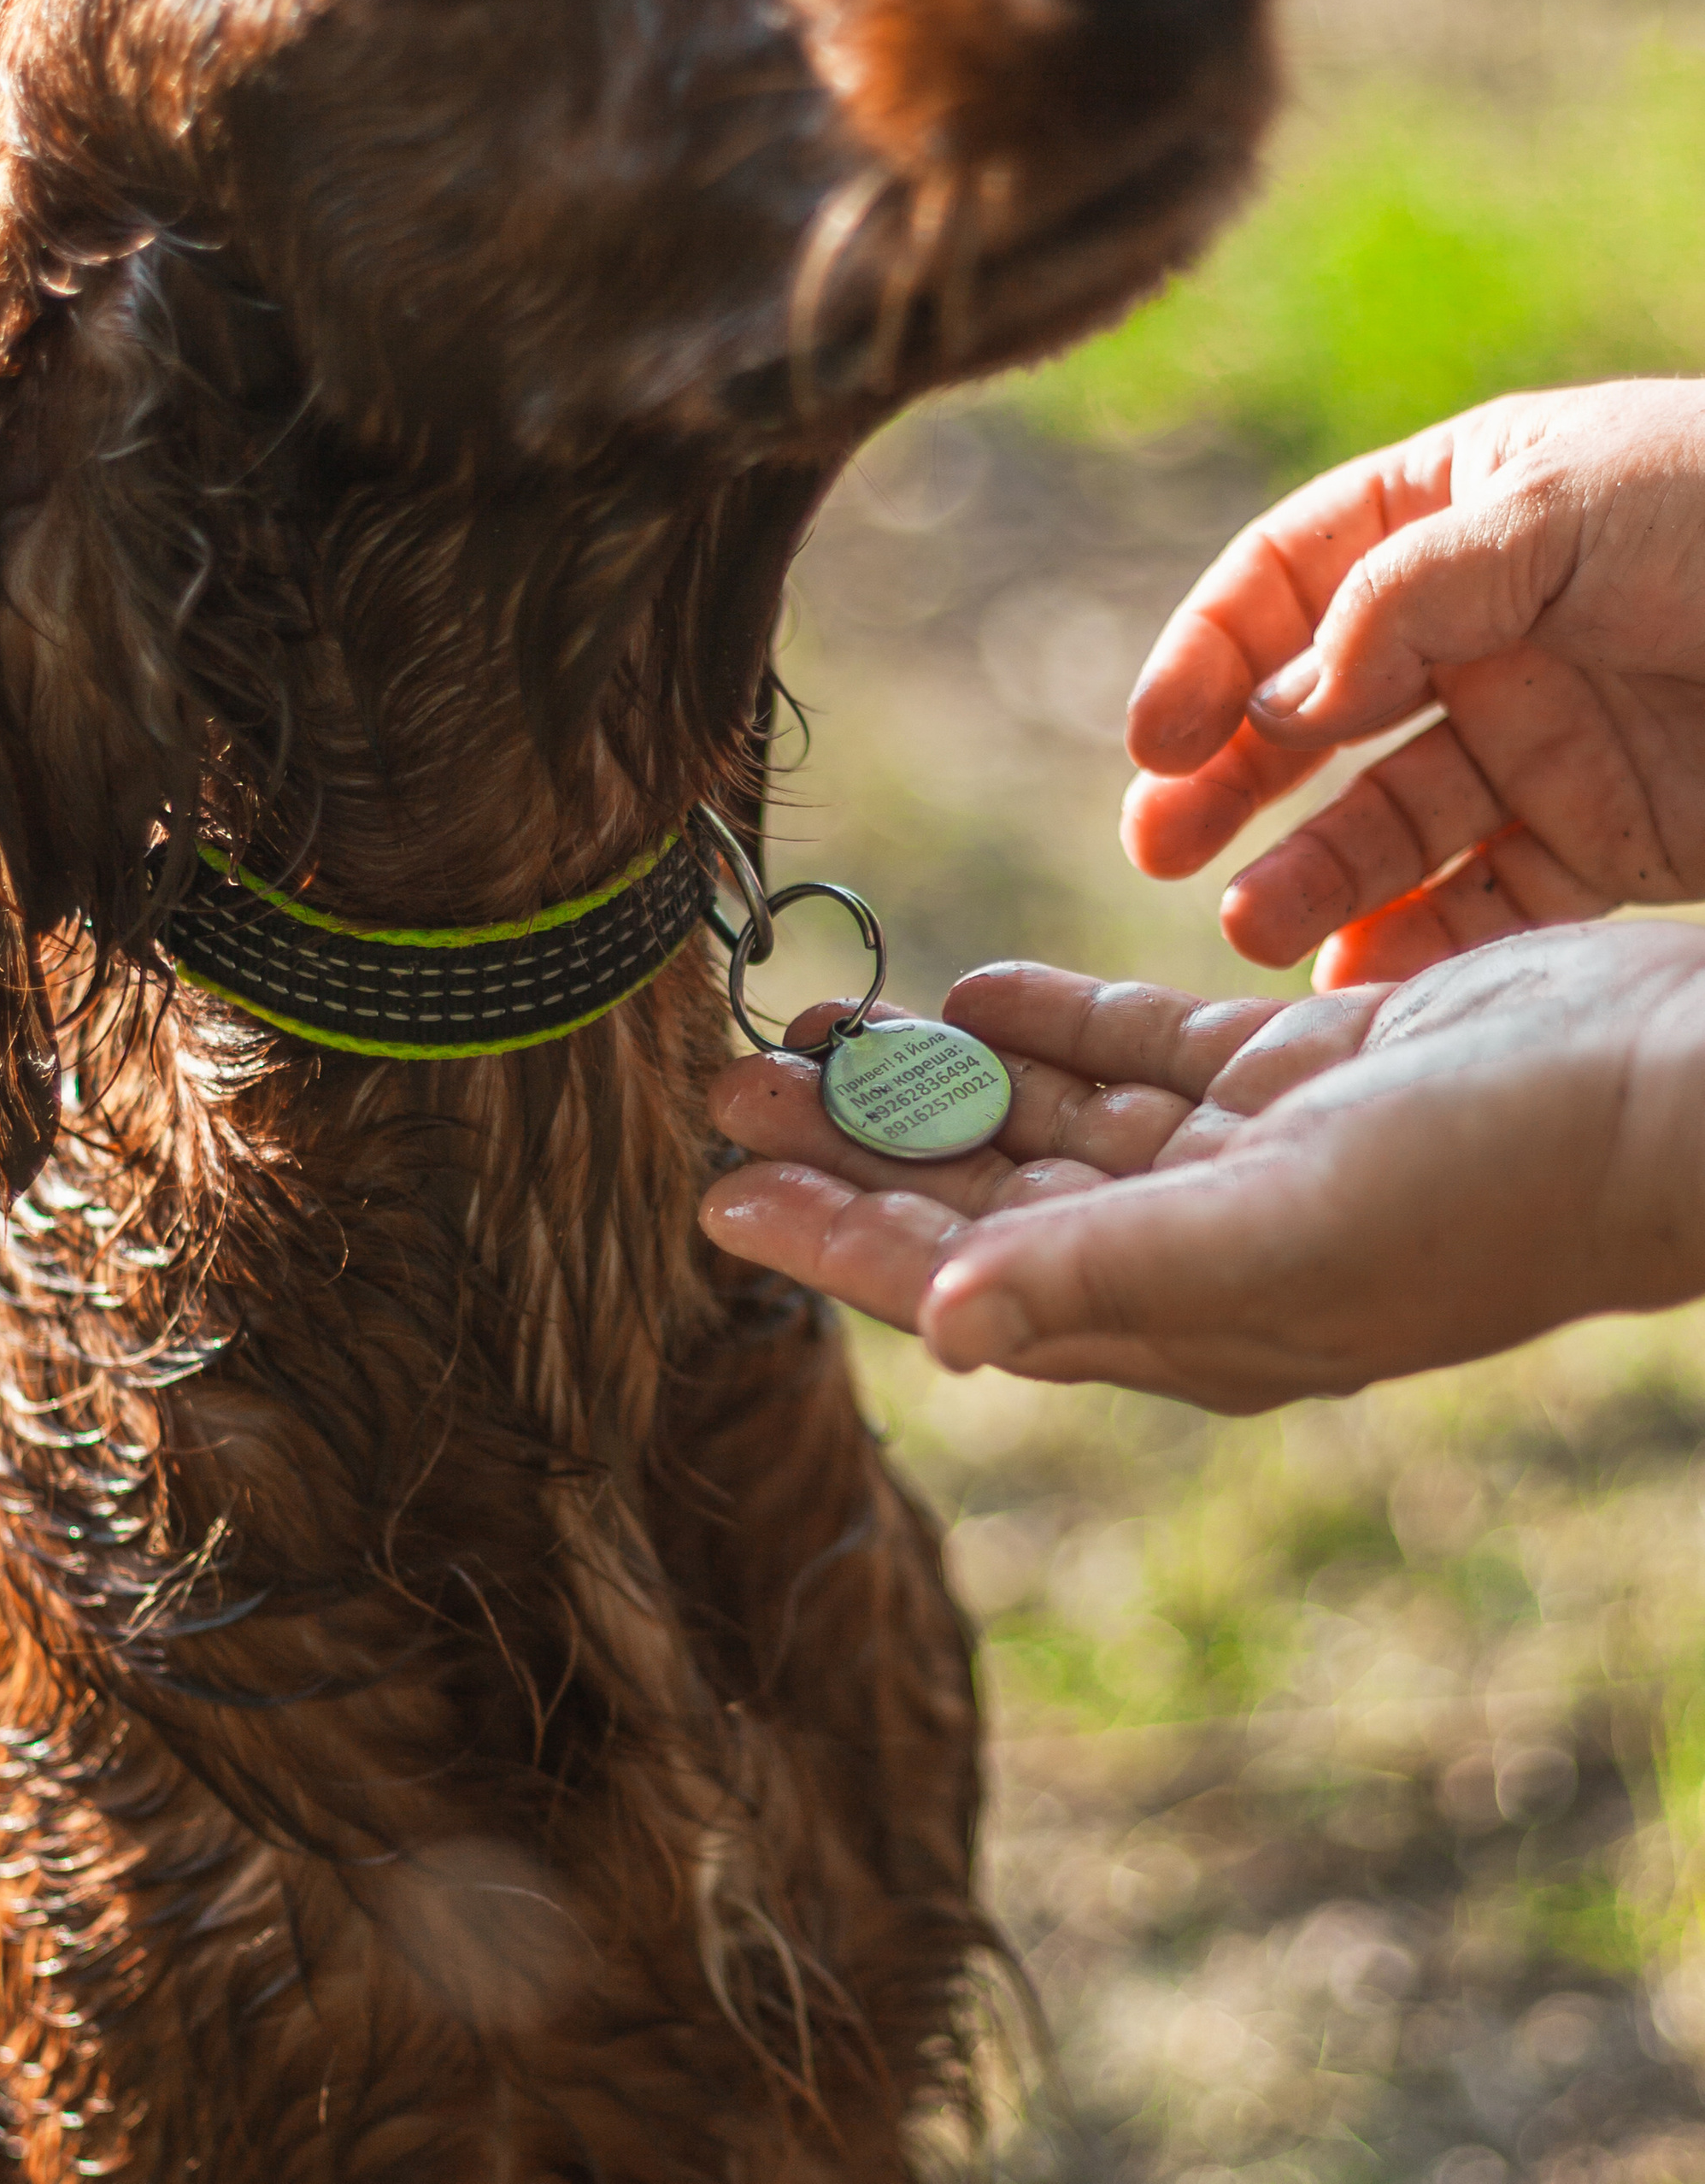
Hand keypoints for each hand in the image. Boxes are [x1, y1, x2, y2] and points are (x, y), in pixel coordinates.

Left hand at [698, 927, 1704, 1407]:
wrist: (1667, 1090)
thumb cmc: (1495, 1184)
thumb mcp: (1289, 1234)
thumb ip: (1107, 1278)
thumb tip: (942, 1336)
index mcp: (1191, 1321)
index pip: (967, 1286)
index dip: (838, 1241)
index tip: (716, 1192)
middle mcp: (1204, 1251)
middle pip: (983, 1199)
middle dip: (856, 1143)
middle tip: (723, 1075)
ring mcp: (1250, 1160)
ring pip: (1046, 1119)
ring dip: (931, 1072)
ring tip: (812, 1016)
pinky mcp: (1295, 1074)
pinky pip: (1136, 1051)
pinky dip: (1050, 1021)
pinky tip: (965, 990)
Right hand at [1121, 380, 1704, 983]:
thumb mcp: (1566, 507)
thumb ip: (1413, 594)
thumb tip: (1283, 697)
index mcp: (1451, 514)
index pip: (1284, 581)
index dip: (1209, 656)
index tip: (1156, 739)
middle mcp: (1476, 633)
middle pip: (1313, 714)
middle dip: (1230, 780)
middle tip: (1162, 844)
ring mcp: (1539, 739)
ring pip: (1389, 820)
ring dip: (1314, 872)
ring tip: (1254, 930)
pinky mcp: (1604, 839)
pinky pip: (1489, 903)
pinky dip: (1420, 946)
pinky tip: (1356, 979)